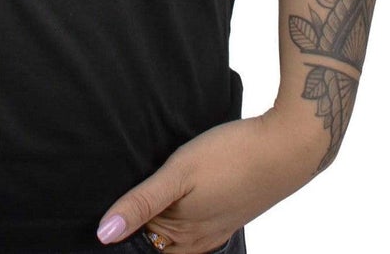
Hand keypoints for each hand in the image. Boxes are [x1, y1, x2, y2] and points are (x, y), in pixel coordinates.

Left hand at [96, 106, 325, 248]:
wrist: (286, 148)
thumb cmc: (231, 156)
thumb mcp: (178, 173)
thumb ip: (141, 203)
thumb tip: (104, 234)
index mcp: (183, 237)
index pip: (138, 239)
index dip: (121, 221)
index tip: (103, 207)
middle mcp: (198, 241)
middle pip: (156, 239)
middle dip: (138, 222)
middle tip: (125, 195)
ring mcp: (215, 229)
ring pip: (174, 233)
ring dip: (157, 215)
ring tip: (146, 190)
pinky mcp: (228, 215)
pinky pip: (192, 224)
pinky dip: (177, 212)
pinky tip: (176, 191)